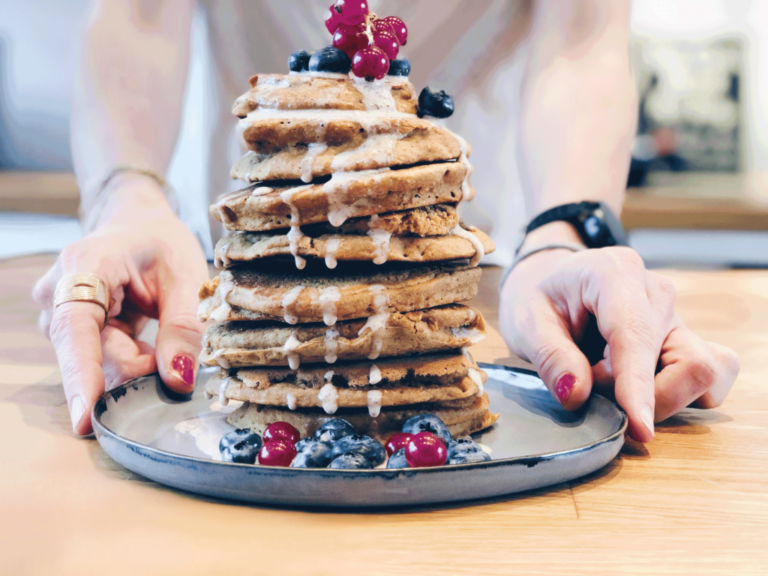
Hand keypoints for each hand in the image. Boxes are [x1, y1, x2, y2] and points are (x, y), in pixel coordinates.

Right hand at [33, 180, 208, 434]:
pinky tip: (148, 343)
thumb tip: (178, 380)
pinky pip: (99, 359)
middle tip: (172, 357)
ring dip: (135, 361)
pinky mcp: (70, 328)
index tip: (84, 417)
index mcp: (86, 264)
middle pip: (90, 353)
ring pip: (96, 360)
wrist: (141, 224)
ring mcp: (59, 311)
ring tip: (161, 336)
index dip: (80, 375)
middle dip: (135, 367)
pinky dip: (130, 358)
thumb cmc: (163, 243)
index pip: (75, 328)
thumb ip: (184, 329)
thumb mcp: (187, 278)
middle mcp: (60, 290)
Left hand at [500, 244, 739, 441]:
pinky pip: (712, 375)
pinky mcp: (686, 337)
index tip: (640, 428)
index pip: (637, 337)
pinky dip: (679, 394)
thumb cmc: (539, 298)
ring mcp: (677, 315)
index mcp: (614, 274)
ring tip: (611, 383)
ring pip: (705, 372)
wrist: (551, 281)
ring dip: (661, 396)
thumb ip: (550, 358)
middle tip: (591, 386)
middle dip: (643, 396)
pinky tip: (638, 385)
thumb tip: (577, 396)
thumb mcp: (526, 323)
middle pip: (688, 362)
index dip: (640, 387)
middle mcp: (657, 293)